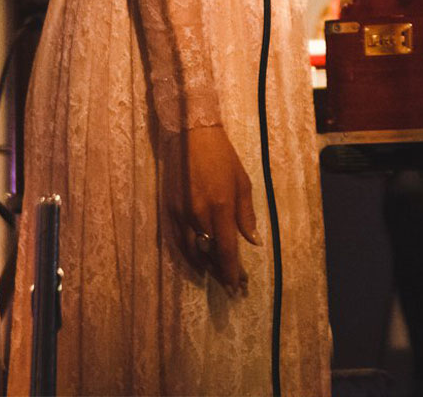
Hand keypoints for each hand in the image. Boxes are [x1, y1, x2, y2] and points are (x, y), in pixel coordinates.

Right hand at [163, 125, 259, 295]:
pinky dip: (187, 252)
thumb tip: (252, 241)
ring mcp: (181, 212)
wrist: (191, 135)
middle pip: (209, 254)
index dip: (232, 272)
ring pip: (191, 250)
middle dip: (220, 273)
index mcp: (221, 207)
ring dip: (203, 266)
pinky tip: (196, 258)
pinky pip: (178, 239)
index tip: (238, 287)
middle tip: (229, 285)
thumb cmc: (222, 157)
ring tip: (214, 274)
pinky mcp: (169, 208)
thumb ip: (246, 215)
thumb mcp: (242, 183)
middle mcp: (199, 214)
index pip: (227, 250)